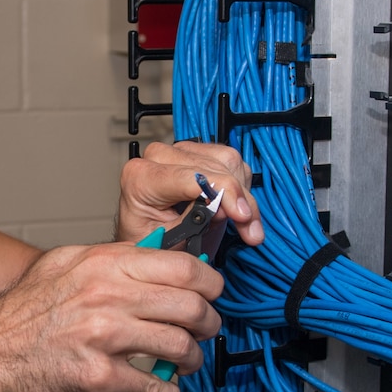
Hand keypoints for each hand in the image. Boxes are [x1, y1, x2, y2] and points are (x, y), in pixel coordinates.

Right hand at [0, 242, 224, 391]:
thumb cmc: (26, 311)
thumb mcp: (66, 263)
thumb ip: (111, 256)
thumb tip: (155, 252)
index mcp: (105, 265)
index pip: (183, 267)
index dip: (210, 282)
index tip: (212, 293)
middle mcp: (108, 297)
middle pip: (190, 307)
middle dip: (209, 323)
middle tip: (206, 330)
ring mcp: (105, 338)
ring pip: (179, 346)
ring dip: (193, 358)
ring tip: (187, 361)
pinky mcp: (99, 376)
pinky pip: (154, 386)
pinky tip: (165, 390)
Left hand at [117, 141, 264, 247]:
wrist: (150, 236)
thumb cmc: (153, 240)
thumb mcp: (170, 241)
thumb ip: (194, 223)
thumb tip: (222, 208)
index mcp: (141, 177)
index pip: (192, 177)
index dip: (223, 194)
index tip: (243, 216)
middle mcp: (158, 157)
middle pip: (214, 168)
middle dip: (238, 201)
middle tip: (250, 231)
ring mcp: (180, 150)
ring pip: (227, 161)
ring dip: (242, 194)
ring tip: (242, 223)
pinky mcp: (199, 150)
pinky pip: (232, 161)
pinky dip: (241, 185)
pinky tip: (234, 207)